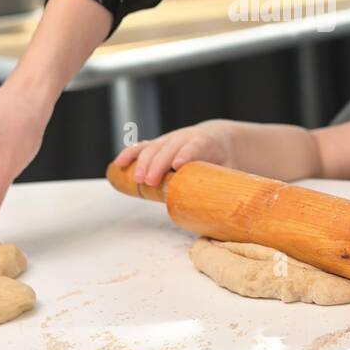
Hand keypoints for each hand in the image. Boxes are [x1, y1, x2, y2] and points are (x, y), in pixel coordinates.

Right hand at [113, 119, 237, 185]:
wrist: (217, 140)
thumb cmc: (223, 160)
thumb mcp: (230, 170)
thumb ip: (228, 185)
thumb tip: (230, 211)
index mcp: (206, 143)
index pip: (194, 147)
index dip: (186, 155)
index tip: (178, 165)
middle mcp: (185, 138)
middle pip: (169, 148)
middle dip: (158, 164)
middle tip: (150, 181)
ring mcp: (170, 140)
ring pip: (154, 147)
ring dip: (143, 162)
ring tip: (137, 179)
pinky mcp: (158, 145)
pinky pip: (141, 147)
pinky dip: (130, 154)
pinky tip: (119, 164)